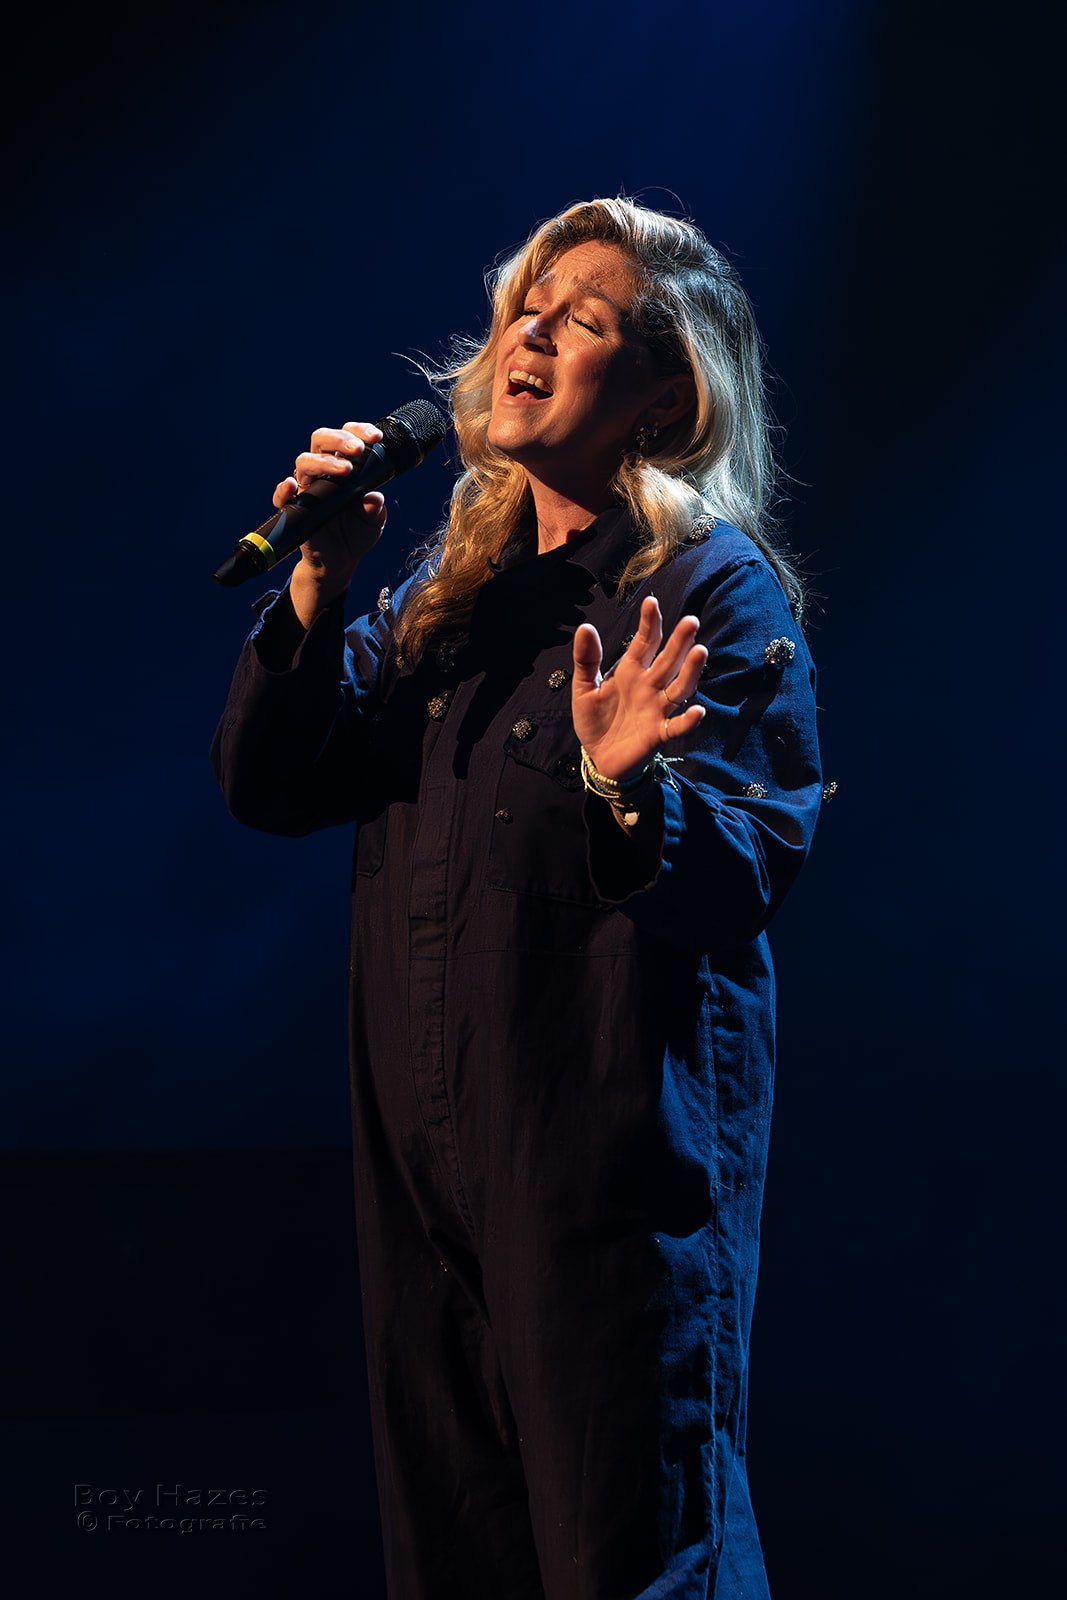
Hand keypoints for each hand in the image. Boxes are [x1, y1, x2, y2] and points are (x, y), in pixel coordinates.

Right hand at [275, 422, 388, 625]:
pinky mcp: (294, 507)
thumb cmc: (357, 533)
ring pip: (304, 461)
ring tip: (346, 470)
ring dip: (323, 461)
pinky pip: (282, 495)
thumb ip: (375, 508)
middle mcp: (323, 470)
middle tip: (359, 449)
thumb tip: (373, 498)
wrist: (340, 561)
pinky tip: (292, 486)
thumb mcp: (374, 520)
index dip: (360, 431)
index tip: (377, 438)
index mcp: (344, 464)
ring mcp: (307, 487)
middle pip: (321, 439)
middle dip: (340, 439)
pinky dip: (283, 489)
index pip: (347, 437)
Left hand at [572, 596, 706, 781]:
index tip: (651, 602)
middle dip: (679, 641)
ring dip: (691, 671)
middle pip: (668, 660)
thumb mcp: (583, 687)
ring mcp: (657, 709)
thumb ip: (586, 659)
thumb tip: (585, 627)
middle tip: (690, 621)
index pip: (644, 642)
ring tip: (700, 651)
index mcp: (631, 671)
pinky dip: (688, 721)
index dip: (649, 623)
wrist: (598, 756)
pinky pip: (676, 726)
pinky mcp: (658, 734)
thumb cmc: (595, 720)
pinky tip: (698, 711)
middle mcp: (649, 686)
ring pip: (679, 687)